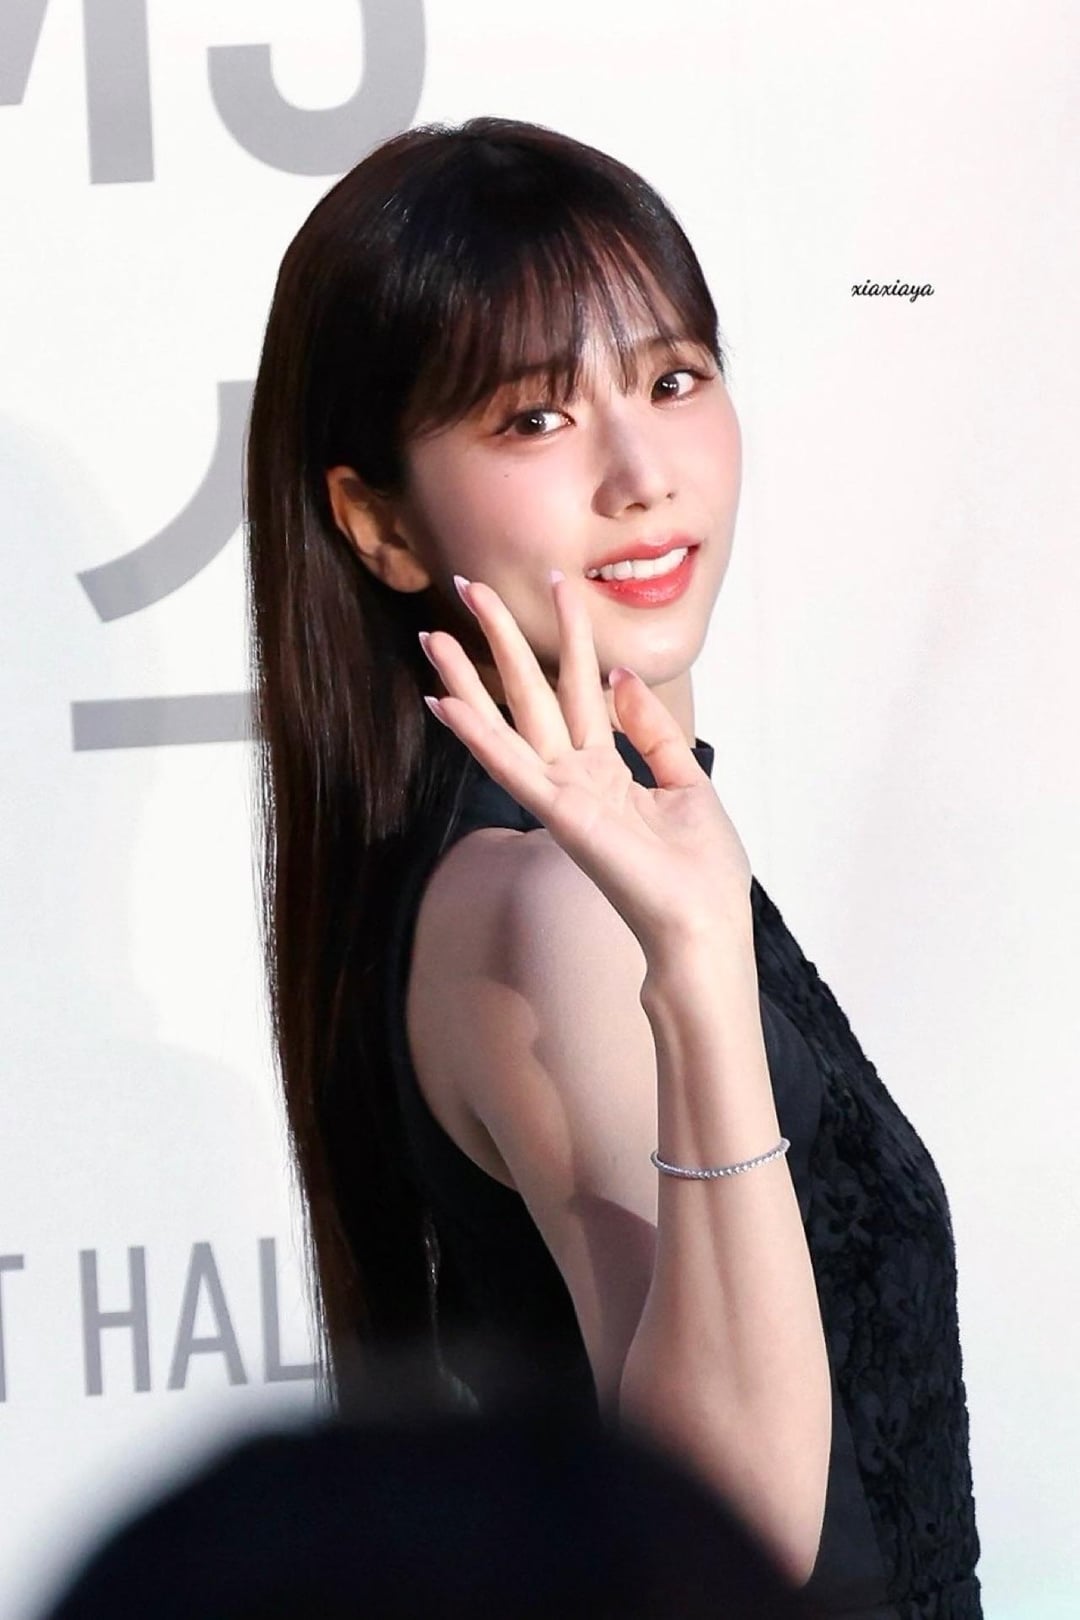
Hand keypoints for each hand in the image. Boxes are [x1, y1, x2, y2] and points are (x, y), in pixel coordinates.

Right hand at [418, 569, 752, 956]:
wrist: (703, 925)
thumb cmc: (700, 871)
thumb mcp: (688, 781)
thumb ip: (651, 730)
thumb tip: (622, 676)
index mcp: (607, 770)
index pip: (579, 688)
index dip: (569, 635)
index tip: (558, 583)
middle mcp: (574, 777)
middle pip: (532, 694)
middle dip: (502, 639)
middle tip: (470, 585)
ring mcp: (561, 795)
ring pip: (507, 722)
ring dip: (467, 679)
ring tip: (434, 635)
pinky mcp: (560, 813)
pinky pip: (511, 765)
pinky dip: (476, 734)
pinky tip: (443, 701)